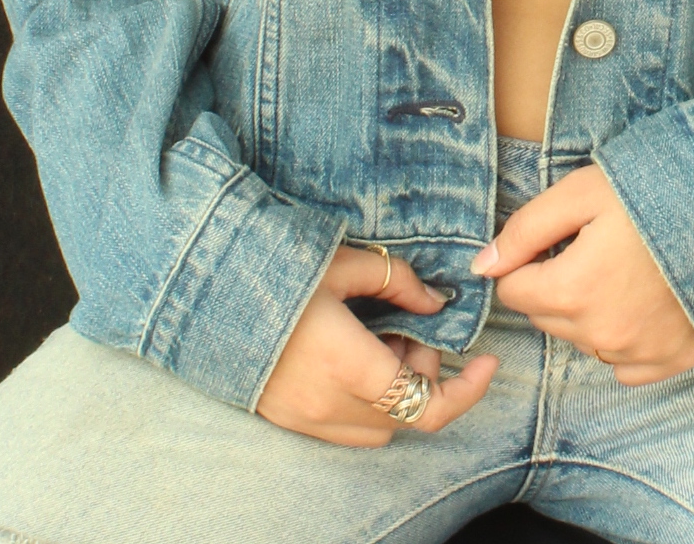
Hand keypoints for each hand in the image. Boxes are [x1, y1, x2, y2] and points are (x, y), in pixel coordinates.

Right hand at [257, 244, 498, 445]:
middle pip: (406, 415)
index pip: (425, 406)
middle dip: (424, 376)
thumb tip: (437, 303)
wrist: (206, 290)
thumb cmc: (274, 269)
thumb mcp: (342, 265)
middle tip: (410, 328)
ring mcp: (304, 419)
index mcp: (346, 364)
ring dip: (396, 393)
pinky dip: (368, 404)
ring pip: (379, 429)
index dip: (466, 391)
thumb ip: (398, 283)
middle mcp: (327, 404)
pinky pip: (346, 430)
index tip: (488, 362)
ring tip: (381, 342)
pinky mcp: (287, 420)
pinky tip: (355, 359)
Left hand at [471, 163, 693, 384]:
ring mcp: (639, 353)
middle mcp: (601, 335)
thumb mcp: (580, 193)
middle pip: (547, 316)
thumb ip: (525, 231)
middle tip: (594, 245)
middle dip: (556, 283)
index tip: (558, 236)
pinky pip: (624, 364)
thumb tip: (481, 267)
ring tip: (623, 267)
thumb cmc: (654, 192)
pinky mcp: (672, 361)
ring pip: (583, 339)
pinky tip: (643, 301)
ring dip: (588, 310)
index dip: (528, 259)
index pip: (514, 290)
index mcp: (572, 291)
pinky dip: (624, 338)